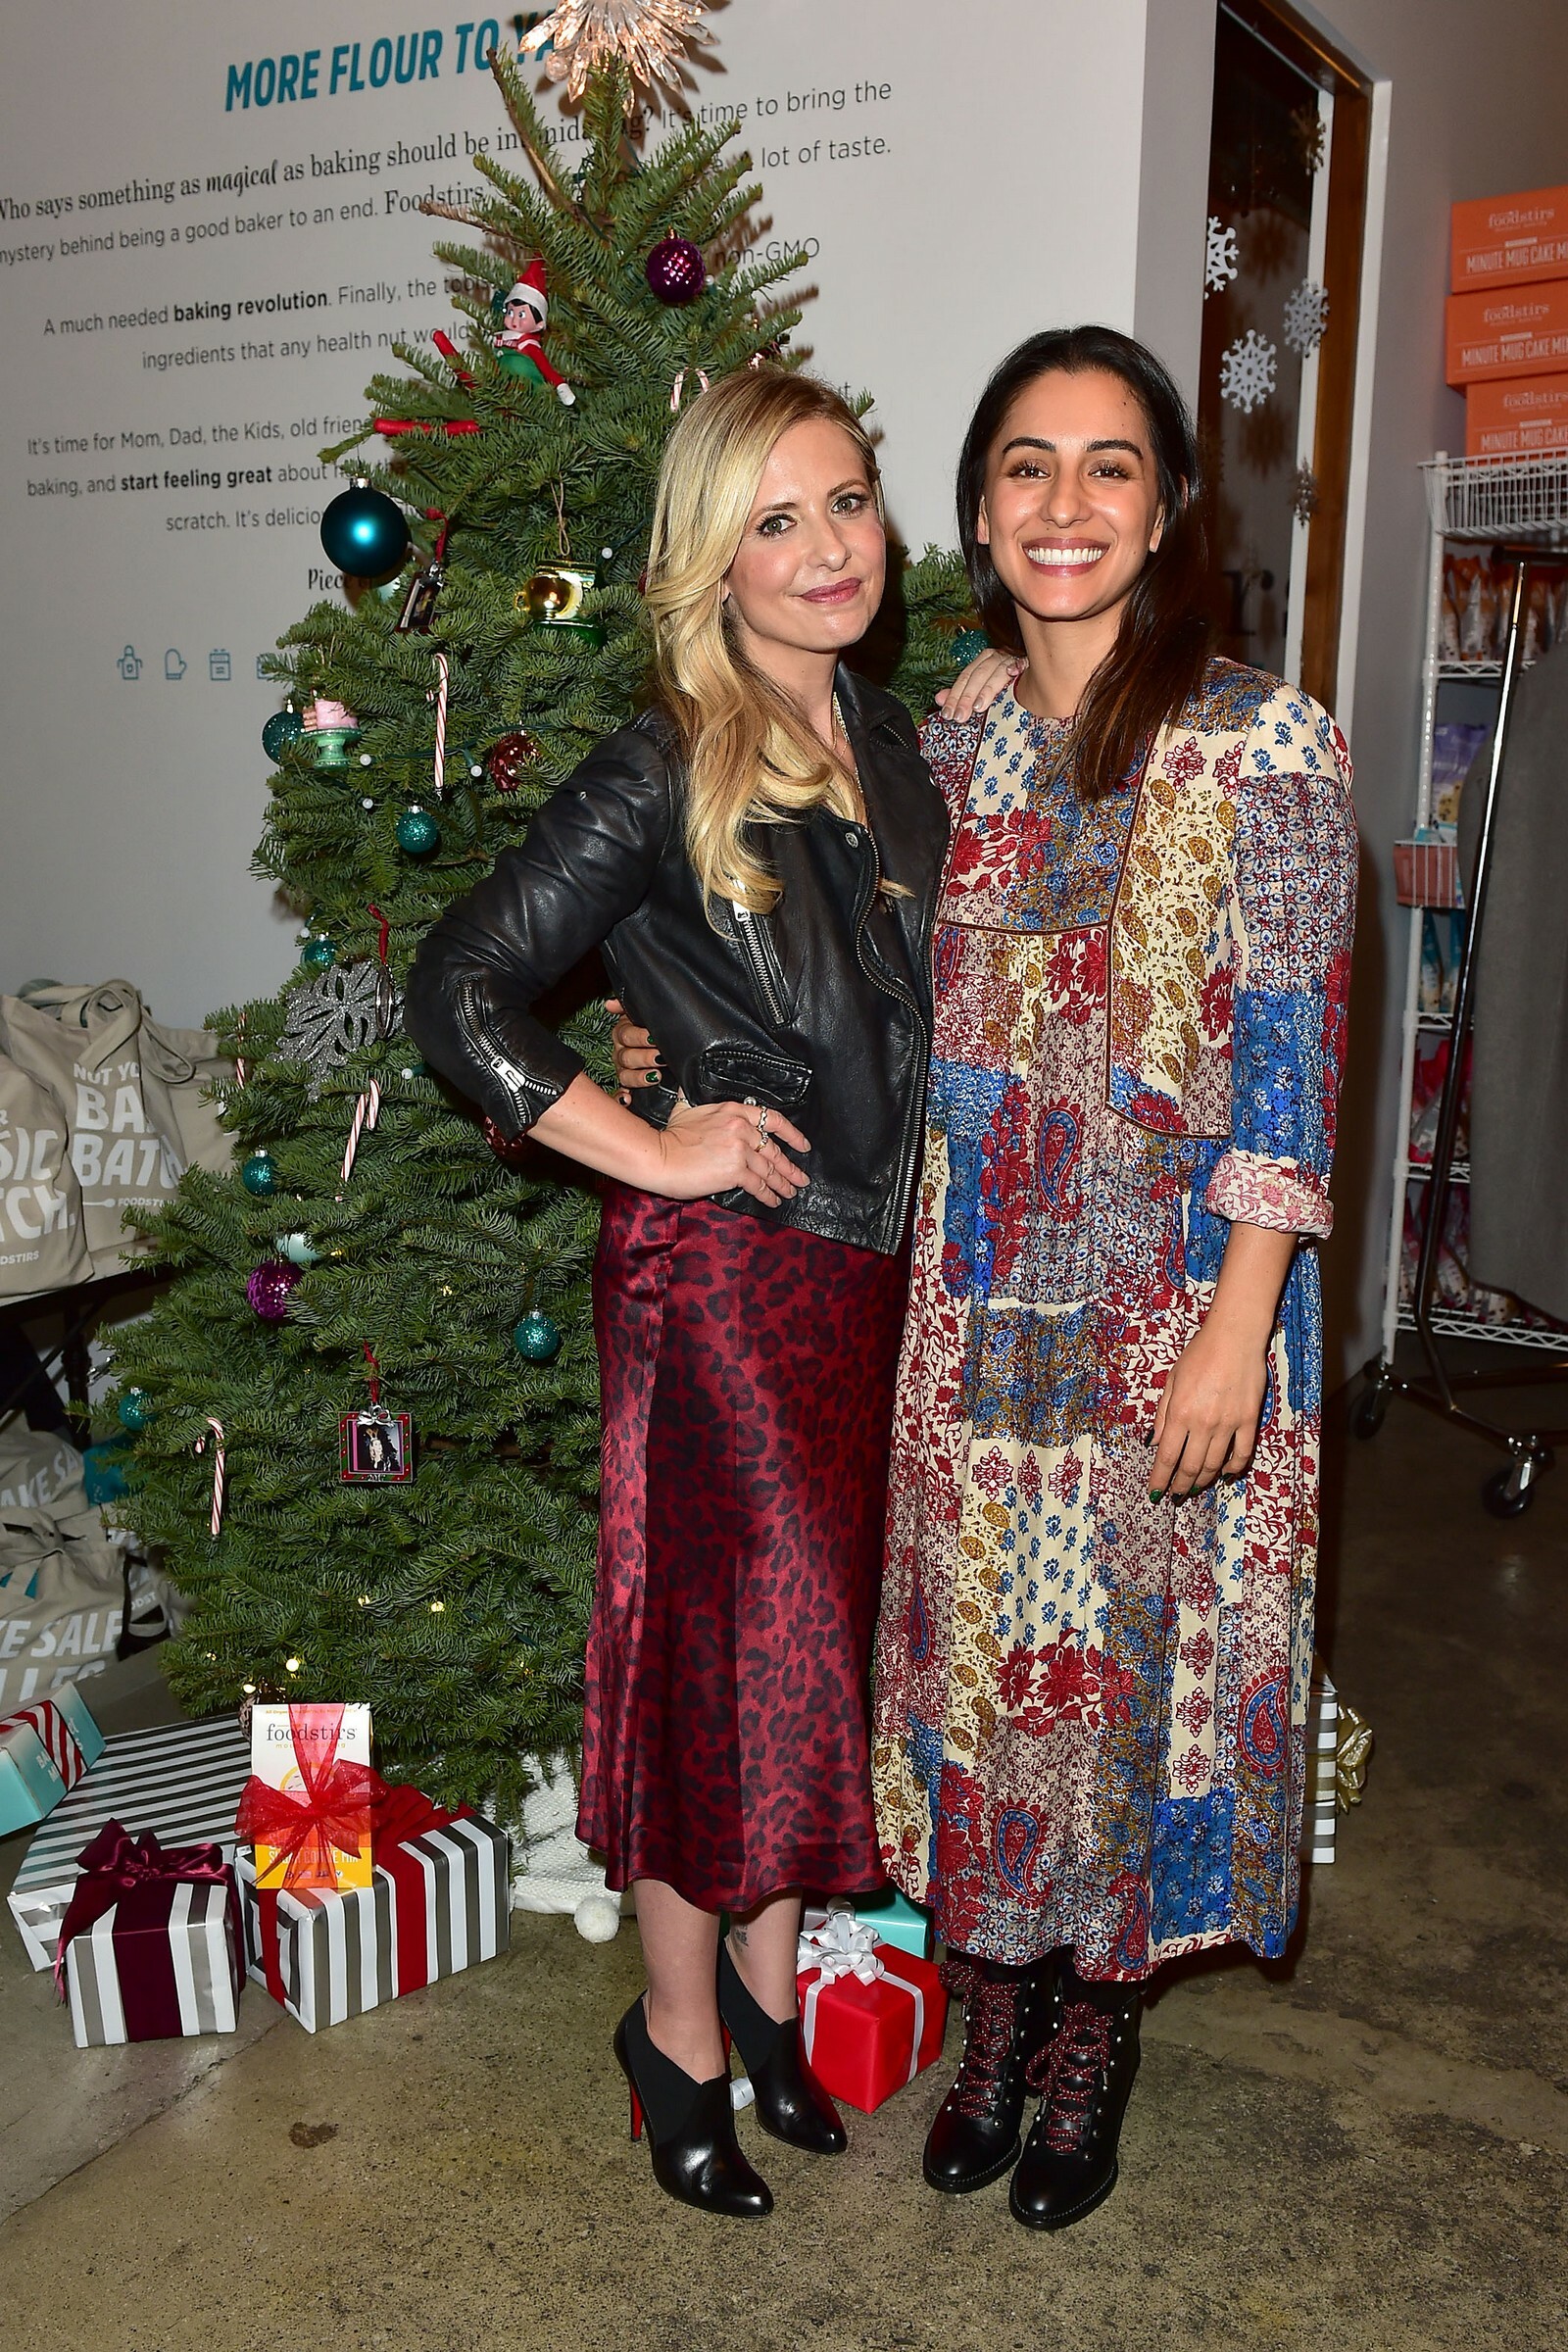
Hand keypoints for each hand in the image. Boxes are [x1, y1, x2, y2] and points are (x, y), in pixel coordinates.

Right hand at [606, 997, 661, 1105]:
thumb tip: (609, 1004)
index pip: (625, 1035)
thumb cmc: (652, 1029)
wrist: (665, 1046)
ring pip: (625, 1075)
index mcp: (623, 1035)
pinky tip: (627, 1098)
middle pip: (626, 1056)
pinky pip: (619, 1092)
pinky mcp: (628, 1086)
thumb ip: (625, 1006)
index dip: (639, 1037)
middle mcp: (621, 1053)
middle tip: (659, 1058)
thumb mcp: (641, 1015)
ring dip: (639, 1077)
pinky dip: (621, 1096)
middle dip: (644, 1057)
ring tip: (655, 1076)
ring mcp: (623, 1071)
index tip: (653, 1038)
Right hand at [652, 1099, 810, 1206]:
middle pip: (774, 1149)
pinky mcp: (735, 1170)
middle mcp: (741, 1127)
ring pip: (769, 1169)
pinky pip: (758, 1184)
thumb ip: (697, 1100)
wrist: (659, 1157)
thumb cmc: (669, 1136)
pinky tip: (773, 1201)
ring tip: (790, 1192)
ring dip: (782, 1184)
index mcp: (733, 1110)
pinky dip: (768, 1195)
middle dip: (790, 1168)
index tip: (803, 1145)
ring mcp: (739, 1149)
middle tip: (801, 1179)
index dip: (792, 1134)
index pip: (773, 1120)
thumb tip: (691, 1086)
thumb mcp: (686, 1108)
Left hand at [934, 647, 1023, 721]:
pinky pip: (1022, 664)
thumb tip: (939, 699)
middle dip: (967, 697)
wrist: (1033, 669)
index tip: (948, 713)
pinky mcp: (1028, 663)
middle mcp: (995, 658)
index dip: (954, 696)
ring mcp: (1011, 660)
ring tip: (978, 707)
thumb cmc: (1004, 681)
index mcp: (982, 661)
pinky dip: (1016, 667)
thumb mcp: (980, 688)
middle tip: (960, 716)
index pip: (964, 678)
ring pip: (996, 673)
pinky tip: (1012, 674)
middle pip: (977, 676)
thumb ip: (960, 693)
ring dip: (987, 689)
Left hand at [1149, 1314, 1268, 1499]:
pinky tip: (1224, 1473)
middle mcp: (1203, 1423)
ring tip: (1195, 1487)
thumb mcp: (1172, 1381)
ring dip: (1203, 1480)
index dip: (1160, 1479)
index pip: (1166, 1457)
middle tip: (1175, 1494)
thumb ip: (1163, 1415)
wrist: (1235, 1336)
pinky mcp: (1249, 1420)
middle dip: (1180, 1485)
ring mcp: (1229, 1424)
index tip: (1155, 1493)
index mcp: (1180, 1413)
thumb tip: (1155, 1443)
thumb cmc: (1199, 1353)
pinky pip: (1242, 1453)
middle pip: (1190, 1467)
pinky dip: (1233, 1468)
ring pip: (1214, 1465)